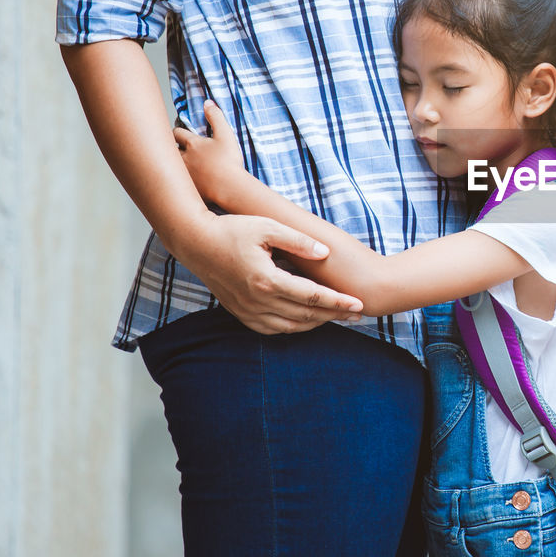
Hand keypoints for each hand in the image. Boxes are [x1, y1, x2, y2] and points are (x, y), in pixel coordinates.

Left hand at [173, 100, 245, 205]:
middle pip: (169, 148)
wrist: (230, 187)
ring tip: (175, 163)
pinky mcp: (185, 188)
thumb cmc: (229, 161)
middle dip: (170, 146)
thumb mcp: (226, 135)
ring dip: (171, 162)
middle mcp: (183, 158)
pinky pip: (177, 181)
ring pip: (170, 165)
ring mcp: (183, 174)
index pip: (177, 132)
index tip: (181, 133)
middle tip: (175, 146)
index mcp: (192, 144)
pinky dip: (178, 179)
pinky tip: (182, 181)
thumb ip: (216, 117)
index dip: (179, 131)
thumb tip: (208, 103)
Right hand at [176, 212, 364, 333]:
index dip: (339, 301)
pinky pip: (272, 330)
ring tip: (338, 317)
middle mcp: (257, 300)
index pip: (313, 296)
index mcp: (267, 280)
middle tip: (358, 312)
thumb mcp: (268, 227)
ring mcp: (247, 310)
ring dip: (316, 324)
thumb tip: (326, 253)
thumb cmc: (232, 229)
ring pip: (290, 327)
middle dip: (335, 315)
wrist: (195, 243)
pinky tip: (307, 321)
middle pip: (306, 315)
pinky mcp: (240, 313)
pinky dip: (293, 328)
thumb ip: (299, 241)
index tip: (360, 303)